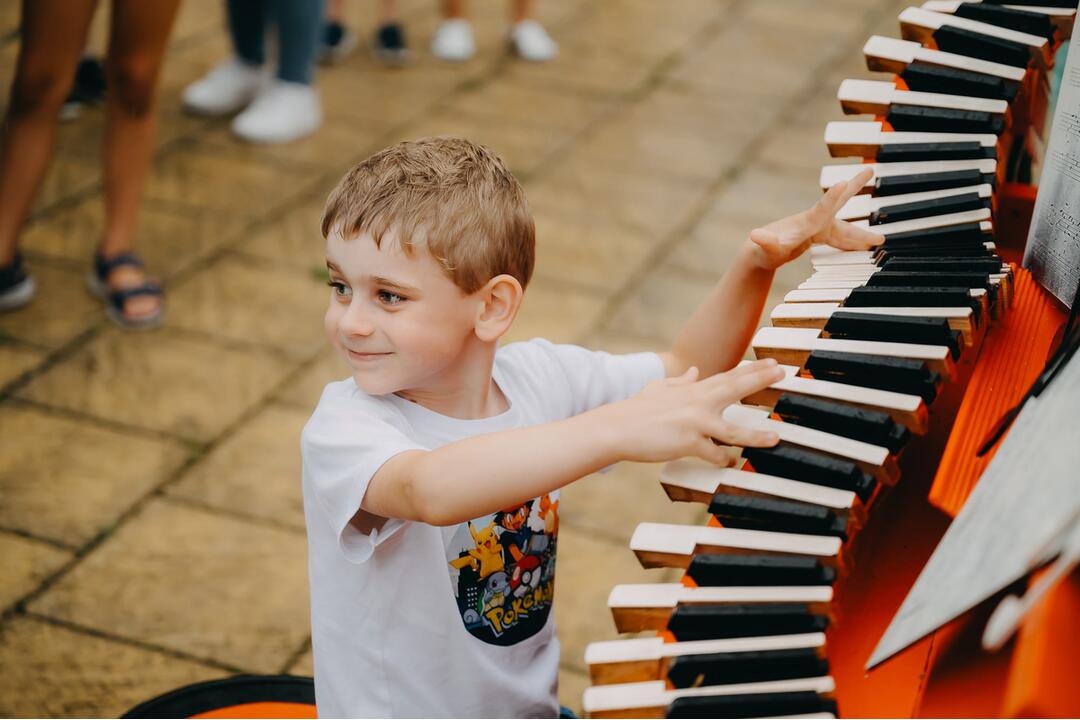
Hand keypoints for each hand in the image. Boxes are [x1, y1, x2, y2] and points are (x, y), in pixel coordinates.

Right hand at [612, 360, 784, 465]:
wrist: (617, 427)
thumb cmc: (636, 410)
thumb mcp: (658, 389)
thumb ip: (680, 382)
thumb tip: (693, 371)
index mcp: (693, 390)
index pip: (728, 376)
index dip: (752, 369)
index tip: (772, 363)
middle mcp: (698, 402)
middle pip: (735, 389)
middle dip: (761, 379)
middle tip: (783, 371)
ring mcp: (694, 422)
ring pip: (732, 430)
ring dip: (756, 435)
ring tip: (776, 437)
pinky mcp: (688, 442)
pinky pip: (713, 454)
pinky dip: (723, 460)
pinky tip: (732, 464)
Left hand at [748, 167, 881, 269]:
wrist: (758, 252)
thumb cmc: (762, 251)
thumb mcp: (764, 248)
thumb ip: (764, 241)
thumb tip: (756, 235)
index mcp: (805, 222)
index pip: (821, 208)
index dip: (832, 197)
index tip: (843, 182)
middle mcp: (814, 221)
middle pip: (838, 203)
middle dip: (854, 186)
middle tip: (870, 169)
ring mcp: (817, 227)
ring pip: (844, 228)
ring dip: (861, 234)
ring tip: (881, 239)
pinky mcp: (818, 236)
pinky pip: (839, 239)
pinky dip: (852, 244)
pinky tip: (865, 248)